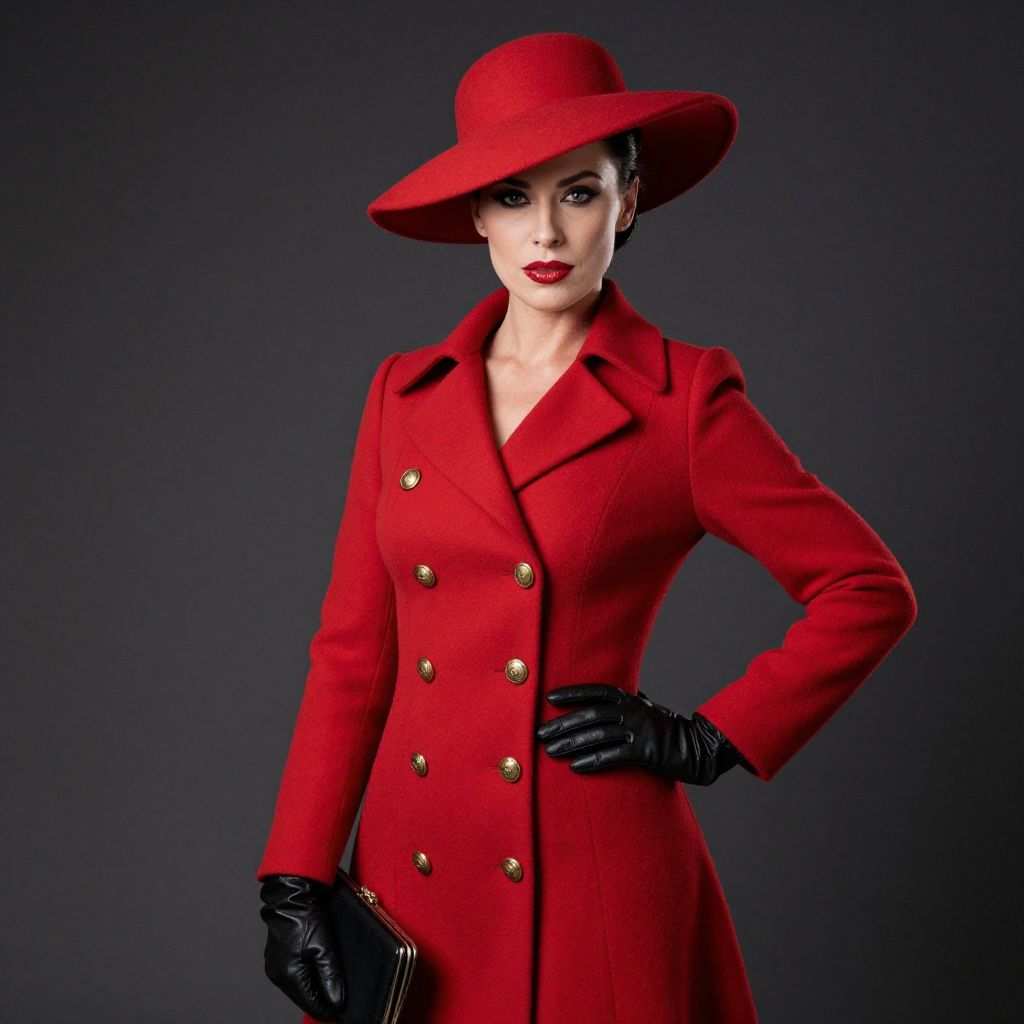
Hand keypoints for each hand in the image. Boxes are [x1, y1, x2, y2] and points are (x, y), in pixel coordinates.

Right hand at [259, 873, 345, 1021]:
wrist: (291, 895)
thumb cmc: (306, 916)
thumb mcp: (324, 947)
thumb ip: (330, 976)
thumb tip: (337, 1001)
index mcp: (289, 975)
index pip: (311, 1004)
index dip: (328, 1010)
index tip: (343, 1013)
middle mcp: (278, 975)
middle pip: (303, 998)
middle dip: (321, 1001)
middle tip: (341, 1001)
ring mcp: (274, 967)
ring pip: (298, 989)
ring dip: (313, 990)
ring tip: (332, 989)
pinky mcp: (275, 958)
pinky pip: (293, 977)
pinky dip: (306, 979)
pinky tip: (318, 975)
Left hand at [535, 683, 747, 784]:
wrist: (698, 748)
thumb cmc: (669, 728)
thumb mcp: (649, 707)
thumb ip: (630, 699)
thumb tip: (613, 692)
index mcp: (630, 699)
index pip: (595, 691)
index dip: (572, 693)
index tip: (549, 699)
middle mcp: (631, 711)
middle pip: (589, 715)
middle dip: (562, 724)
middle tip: (540, 734)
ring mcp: (638, 730)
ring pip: (597, 735)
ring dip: (571, 744)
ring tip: (551, 752)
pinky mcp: (644, 752)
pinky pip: (612, 756)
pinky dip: (592, 761)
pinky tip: (575, 766)